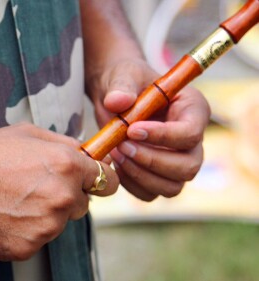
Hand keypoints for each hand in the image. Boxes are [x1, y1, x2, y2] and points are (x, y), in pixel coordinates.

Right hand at [0, 123, 118, 259]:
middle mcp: (62, 197)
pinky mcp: (28, 247)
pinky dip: (26, 230)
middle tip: (34, 186)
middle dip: (66, 195)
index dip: (100, 180)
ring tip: (14, 199)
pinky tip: (5, 215)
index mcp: (66, 165)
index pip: (108, 181)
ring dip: (45, 213)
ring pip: (59, 222)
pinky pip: (38, 238)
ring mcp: (46, 225)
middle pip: (82, 203)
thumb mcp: (24, 133)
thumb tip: (85, 154)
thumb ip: (63, 143)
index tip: (93, 182)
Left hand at [88, 58, 210, 200]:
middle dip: (151, 161)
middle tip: (121, 145)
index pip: (191, 134)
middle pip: (187, 166)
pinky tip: (115, 165)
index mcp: (193, 110)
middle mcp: (191, 140)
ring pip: (172, 186)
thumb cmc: (126, 81)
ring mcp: (177, 161)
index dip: (163, 137)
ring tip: (115, 153)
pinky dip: (131, 185)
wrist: (114, 96)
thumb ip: (121, 86)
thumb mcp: (123, 75)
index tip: (132, 130)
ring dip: (140, 175)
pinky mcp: (158, 176)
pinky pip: (150, 194)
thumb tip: (117, 101)